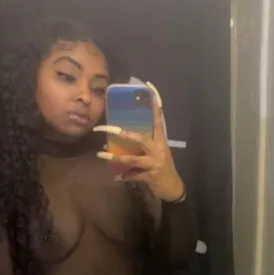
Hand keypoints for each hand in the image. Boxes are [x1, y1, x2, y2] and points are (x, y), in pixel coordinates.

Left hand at [94, 82, 184, 201]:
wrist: (173, 187)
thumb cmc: (161, 167)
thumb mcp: (155, 152)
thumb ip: (140, 144)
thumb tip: (116, 139)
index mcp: (160, 139)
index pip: (157, 117)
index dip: (154, 103)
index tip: (148, 86)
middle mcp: (158, 148)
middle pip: (138, 138)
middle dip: (121, 133)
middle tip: (105, 129)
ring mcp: (155, 162)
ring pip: (132, 158)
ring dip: (115, 158)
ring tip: (100, 155)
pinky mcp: (151, 176)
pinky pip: (133, 175)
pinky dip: (124, 176)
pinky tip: (117, 176)